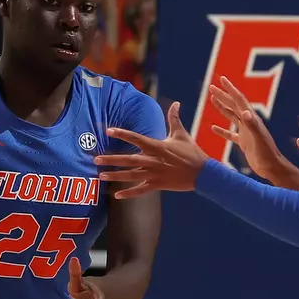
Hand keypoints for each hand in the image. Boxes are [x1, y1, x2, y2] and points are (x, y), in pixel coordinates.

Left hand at [94, 101, 208, 197]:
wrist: (203, 173)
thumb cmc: (192, 152)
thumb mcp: (181, 134)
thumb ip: (174, 118)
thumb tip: (175, 103)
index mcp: (157, 146)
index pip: (136, 138)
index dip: (122, 133)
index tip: (108, 130)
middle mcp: (153, 160)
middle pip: (129, 159)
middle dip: (112, 159)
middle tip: (96, 160)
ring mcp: (155, 174)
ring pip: (131, 175)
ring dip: (116, 176)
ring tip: (101, 176)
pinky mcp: (158, 185)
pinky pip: (141, 190)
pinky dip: (129, 193)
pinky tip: (117, 195)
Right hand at [207, 76, 288, 177]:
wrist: (272, 168)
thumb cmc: (267, 154)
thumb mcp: (258, 139)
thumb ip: (252, 125)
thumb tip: (244, 112)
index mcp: (252, 119)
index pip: (239, 100)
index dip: (230, 89)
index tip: (222, 79)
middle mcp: (249, 123)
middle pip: (233, 105)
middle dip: (223, 95)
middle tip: (211, 87)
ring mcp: (246, 132)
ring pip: (231, 116)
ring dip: (222, 107)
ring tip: (212, 99)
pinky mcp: (244, 142)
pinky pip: (230, 134)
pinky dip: (222, 130)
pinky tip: (213, 128)